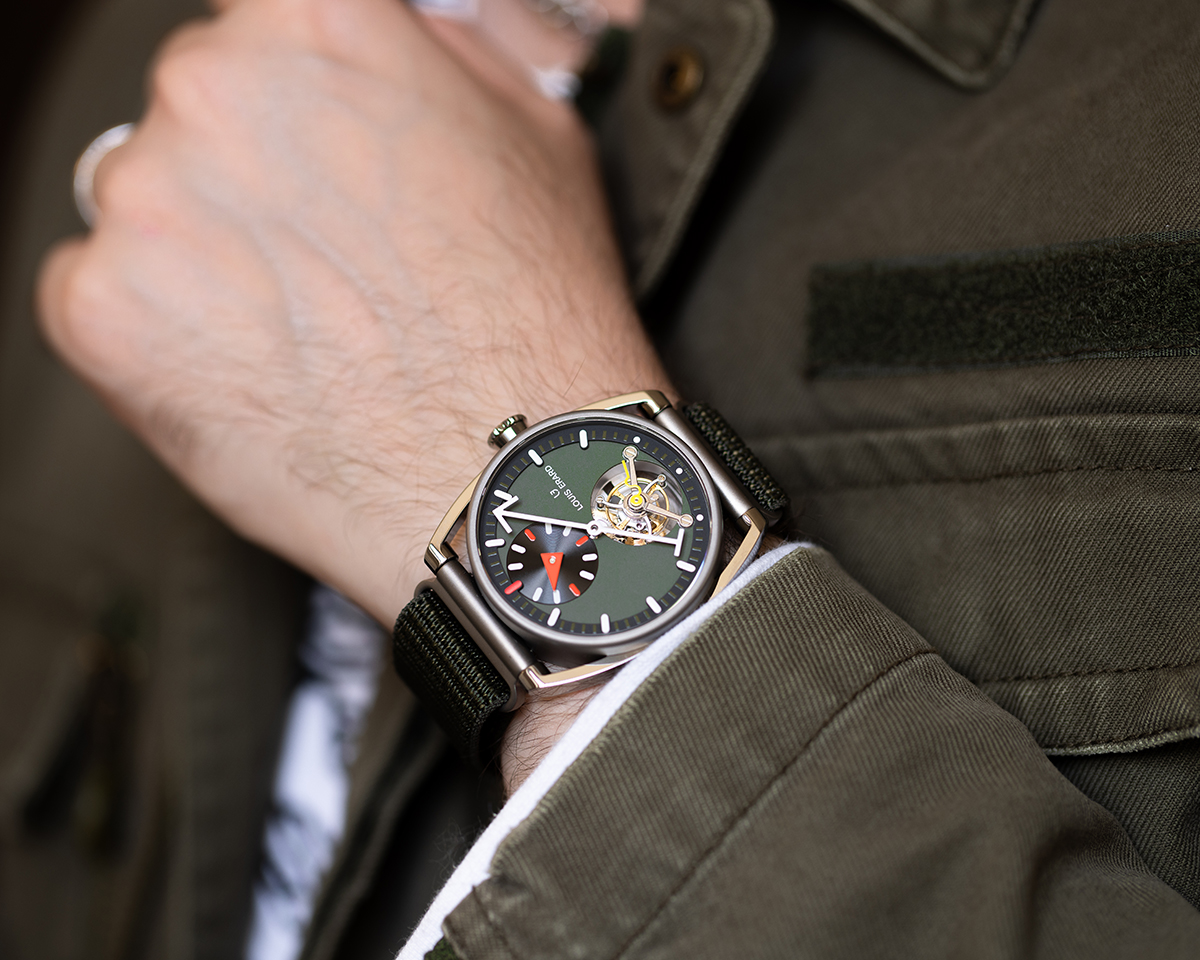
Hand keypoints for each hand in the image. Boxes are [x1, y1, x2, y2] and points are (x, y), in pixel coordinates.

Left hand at [36, 0, 670, 631]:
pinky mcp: (99, 308)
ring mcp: (146, 198)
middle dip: (252, 176)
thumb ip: (441, 57)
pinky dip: (162, 332)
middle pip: (197, 109)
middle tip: (328, 260)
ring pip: (146, 205)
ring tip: (305, 327)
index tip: (314, 151)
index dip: (299, 106)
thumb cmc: (534, 323)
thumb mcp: (536, 137)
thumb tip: (401, 37)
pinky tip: (256, 367)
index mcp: (317, 22)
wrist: (503, 473)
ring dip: (205, 255)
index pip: (261, 29)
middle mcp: (216, 86)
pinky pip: (101, 296)